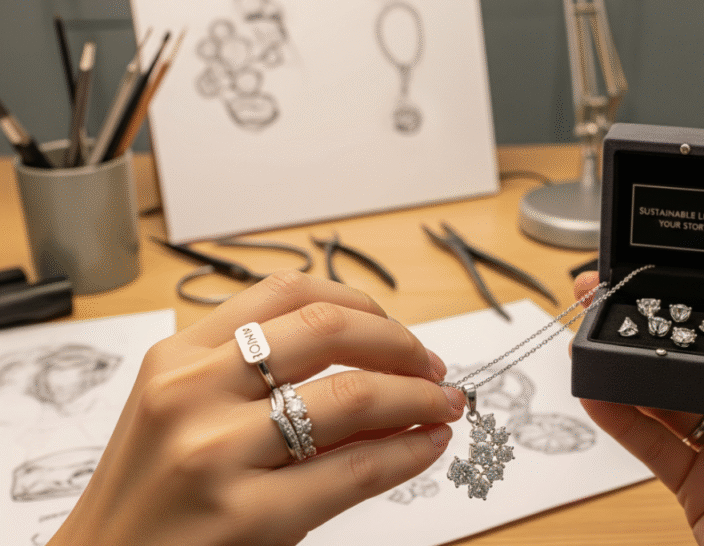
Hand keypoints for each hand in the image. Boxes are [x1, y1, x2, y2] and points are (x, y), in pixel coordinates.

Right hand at [49, 270, 463, 545]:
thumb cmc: (154, 492)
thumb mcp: (190, 414)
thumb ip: (267, 382)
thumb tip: (382, 367)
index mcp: (178, 355)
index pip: (288, 294)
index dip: (361, 305)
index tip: (395, 329)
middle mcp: (192, 391)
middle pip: (328, 331)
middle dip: (401, 345)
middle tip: (433, 367)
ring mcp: (216, 452)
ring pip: (352, 396)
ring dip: (418, 396)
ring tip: (443, 405)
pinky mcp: (245, 515)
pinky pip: (353, 470)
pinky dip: (406, 453)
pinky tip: (427, 446)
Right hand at [574, 258, 703, 545]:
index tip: (671, 267)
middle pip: (699, 357)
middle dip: (658, 328)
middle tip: (615, 299)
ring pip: (668, 396)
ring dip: (632, 370)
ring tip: (596, 340)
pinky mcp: (698, 483)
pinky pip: (651, 442)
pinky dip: (620, 418)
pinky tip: (598, 393)